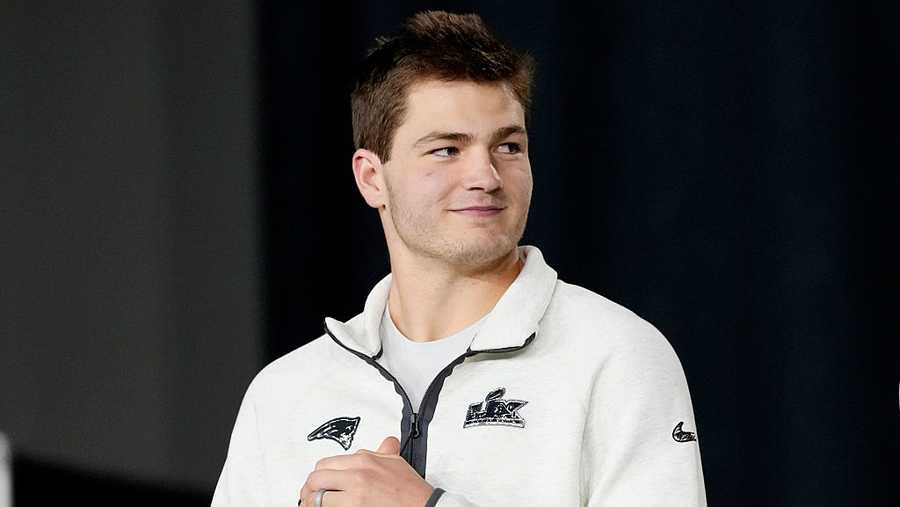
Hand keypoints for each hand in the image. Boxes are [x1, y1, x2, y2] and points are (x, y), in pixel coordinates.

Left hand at [298, 436, 433, 506]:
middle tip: (310, 497)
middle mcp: (357, 476)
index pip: (325, 464)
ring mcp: (355, 497)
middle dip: (310, 489)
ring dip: (313, 503)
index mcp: (363, 460)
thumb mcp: (396, 462)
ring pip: (318, 498)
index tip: (317, 484)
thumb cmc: (411, 490)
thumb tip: (386, 442)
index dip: (318, 476)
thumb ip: (384, 451)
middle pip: (316, 480)